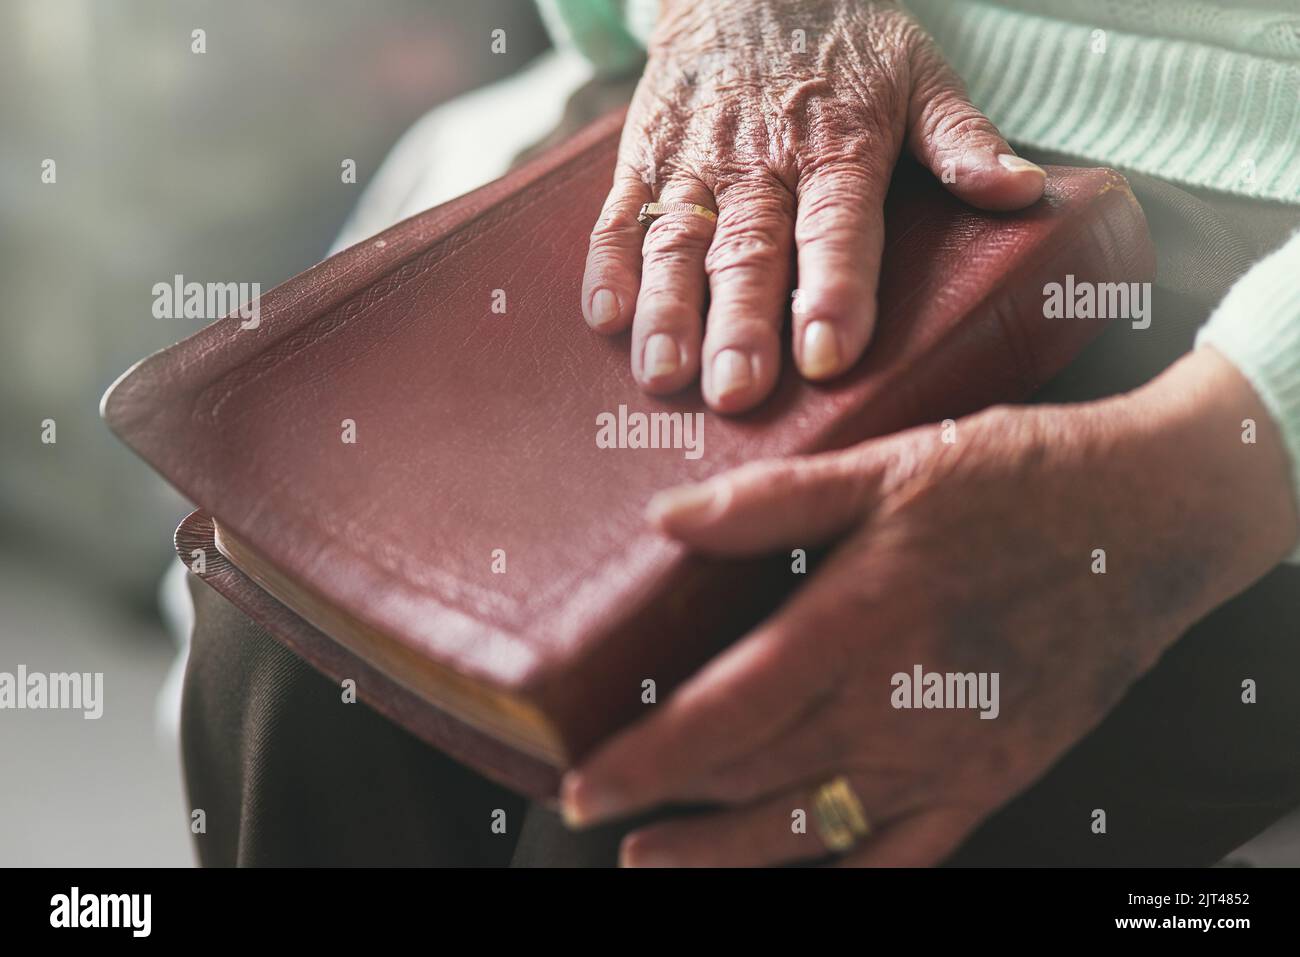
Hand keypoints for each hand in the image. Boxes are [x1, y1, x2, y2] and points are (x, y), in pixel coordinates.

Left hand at [560, 349, 1298, 864]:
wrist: (1151, 522)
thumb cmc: (1021, 482)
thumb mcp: (893, 463)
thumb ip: (771, 498)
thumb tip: (664, 517)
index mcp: (861, 622)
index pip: (725, 714)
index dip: (644, 760)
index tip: (584, 784)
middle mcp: (896, 705)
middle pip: (753, 777)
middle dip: (665, 806)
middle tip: (599, 812)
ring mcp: (946, 756)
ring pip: (813, 831)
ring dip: (725, 857)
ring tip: (657, 865)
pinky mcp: (990, 779)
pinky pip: (906, 857)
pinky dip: (842, 880)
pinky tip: (799, 885)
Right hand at [581, 0, 1046, 412]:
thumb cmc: (845, 44)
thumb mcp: (919, 75)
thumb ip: (962, 141)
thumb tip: (1021, 193)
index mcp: (837, 144)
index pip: (837, 225)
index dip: (833, 289)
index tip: (829, 353)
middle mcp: (761, 159)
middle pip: (750, 249)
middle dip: (741, 323)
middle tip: (738, 392)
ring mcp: (695, 161)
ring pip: (678, 241)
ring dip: (668, 309)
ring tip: (664, 374)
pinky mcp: (644, 159)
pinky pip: (619, 214)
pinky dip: (607, 264)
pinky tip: (604, 318)